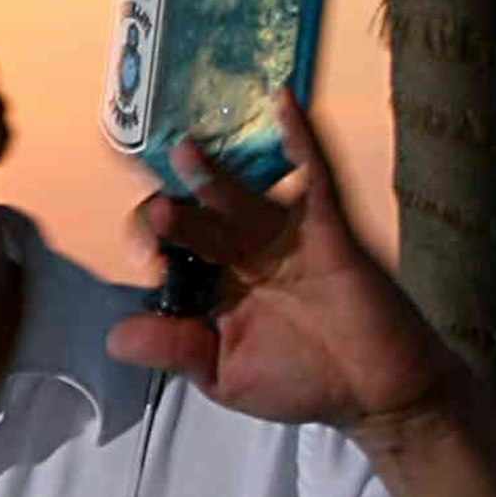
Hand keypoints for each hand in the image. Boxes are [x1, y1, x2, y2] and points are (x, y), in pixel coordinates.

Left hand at [105, 94, 459, 442]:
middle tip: (159, 213)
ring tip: (184, 152)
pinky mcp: (328, 229)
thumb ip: (176, 350)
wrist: (378, 392)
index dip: (156, 251)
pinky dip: (301, 138)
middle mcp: (247, 256)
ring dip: (213, 176)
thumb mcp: (224, 375)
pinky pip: (313, 177)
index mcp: (218, 287)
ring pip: (242, 198)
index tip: (147, 262)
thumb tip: (116, 335)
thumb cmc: (306, 382)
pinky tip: (284, 103)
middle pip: (201, 223)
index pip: (175, 255)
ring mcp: (286, 238)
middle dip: (177, 217)